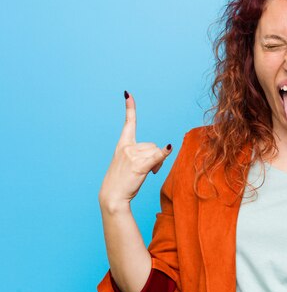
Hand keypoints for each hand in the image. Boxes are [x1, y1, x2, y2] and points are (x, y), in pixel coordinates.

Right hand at [98, 91, 171, 208]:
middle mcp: (127, 147)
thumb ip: (144, 155)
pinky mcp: (139, 165)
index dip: (130, 108)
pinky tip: (168, 149)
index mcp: (122, 145)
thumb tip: (164, 150)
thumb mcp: (130, 165)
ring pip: (157, 152)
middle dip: (155, 156)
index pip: (128, 124)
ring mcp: (132, 155)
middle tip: (147, 170)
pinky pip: (157, 156)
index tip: (128, 94)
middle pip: (153, 145)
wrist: (112, 196)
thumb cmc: (122, 182)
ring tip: (147, 173)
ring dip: (158, 163)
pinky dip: (164, 154)